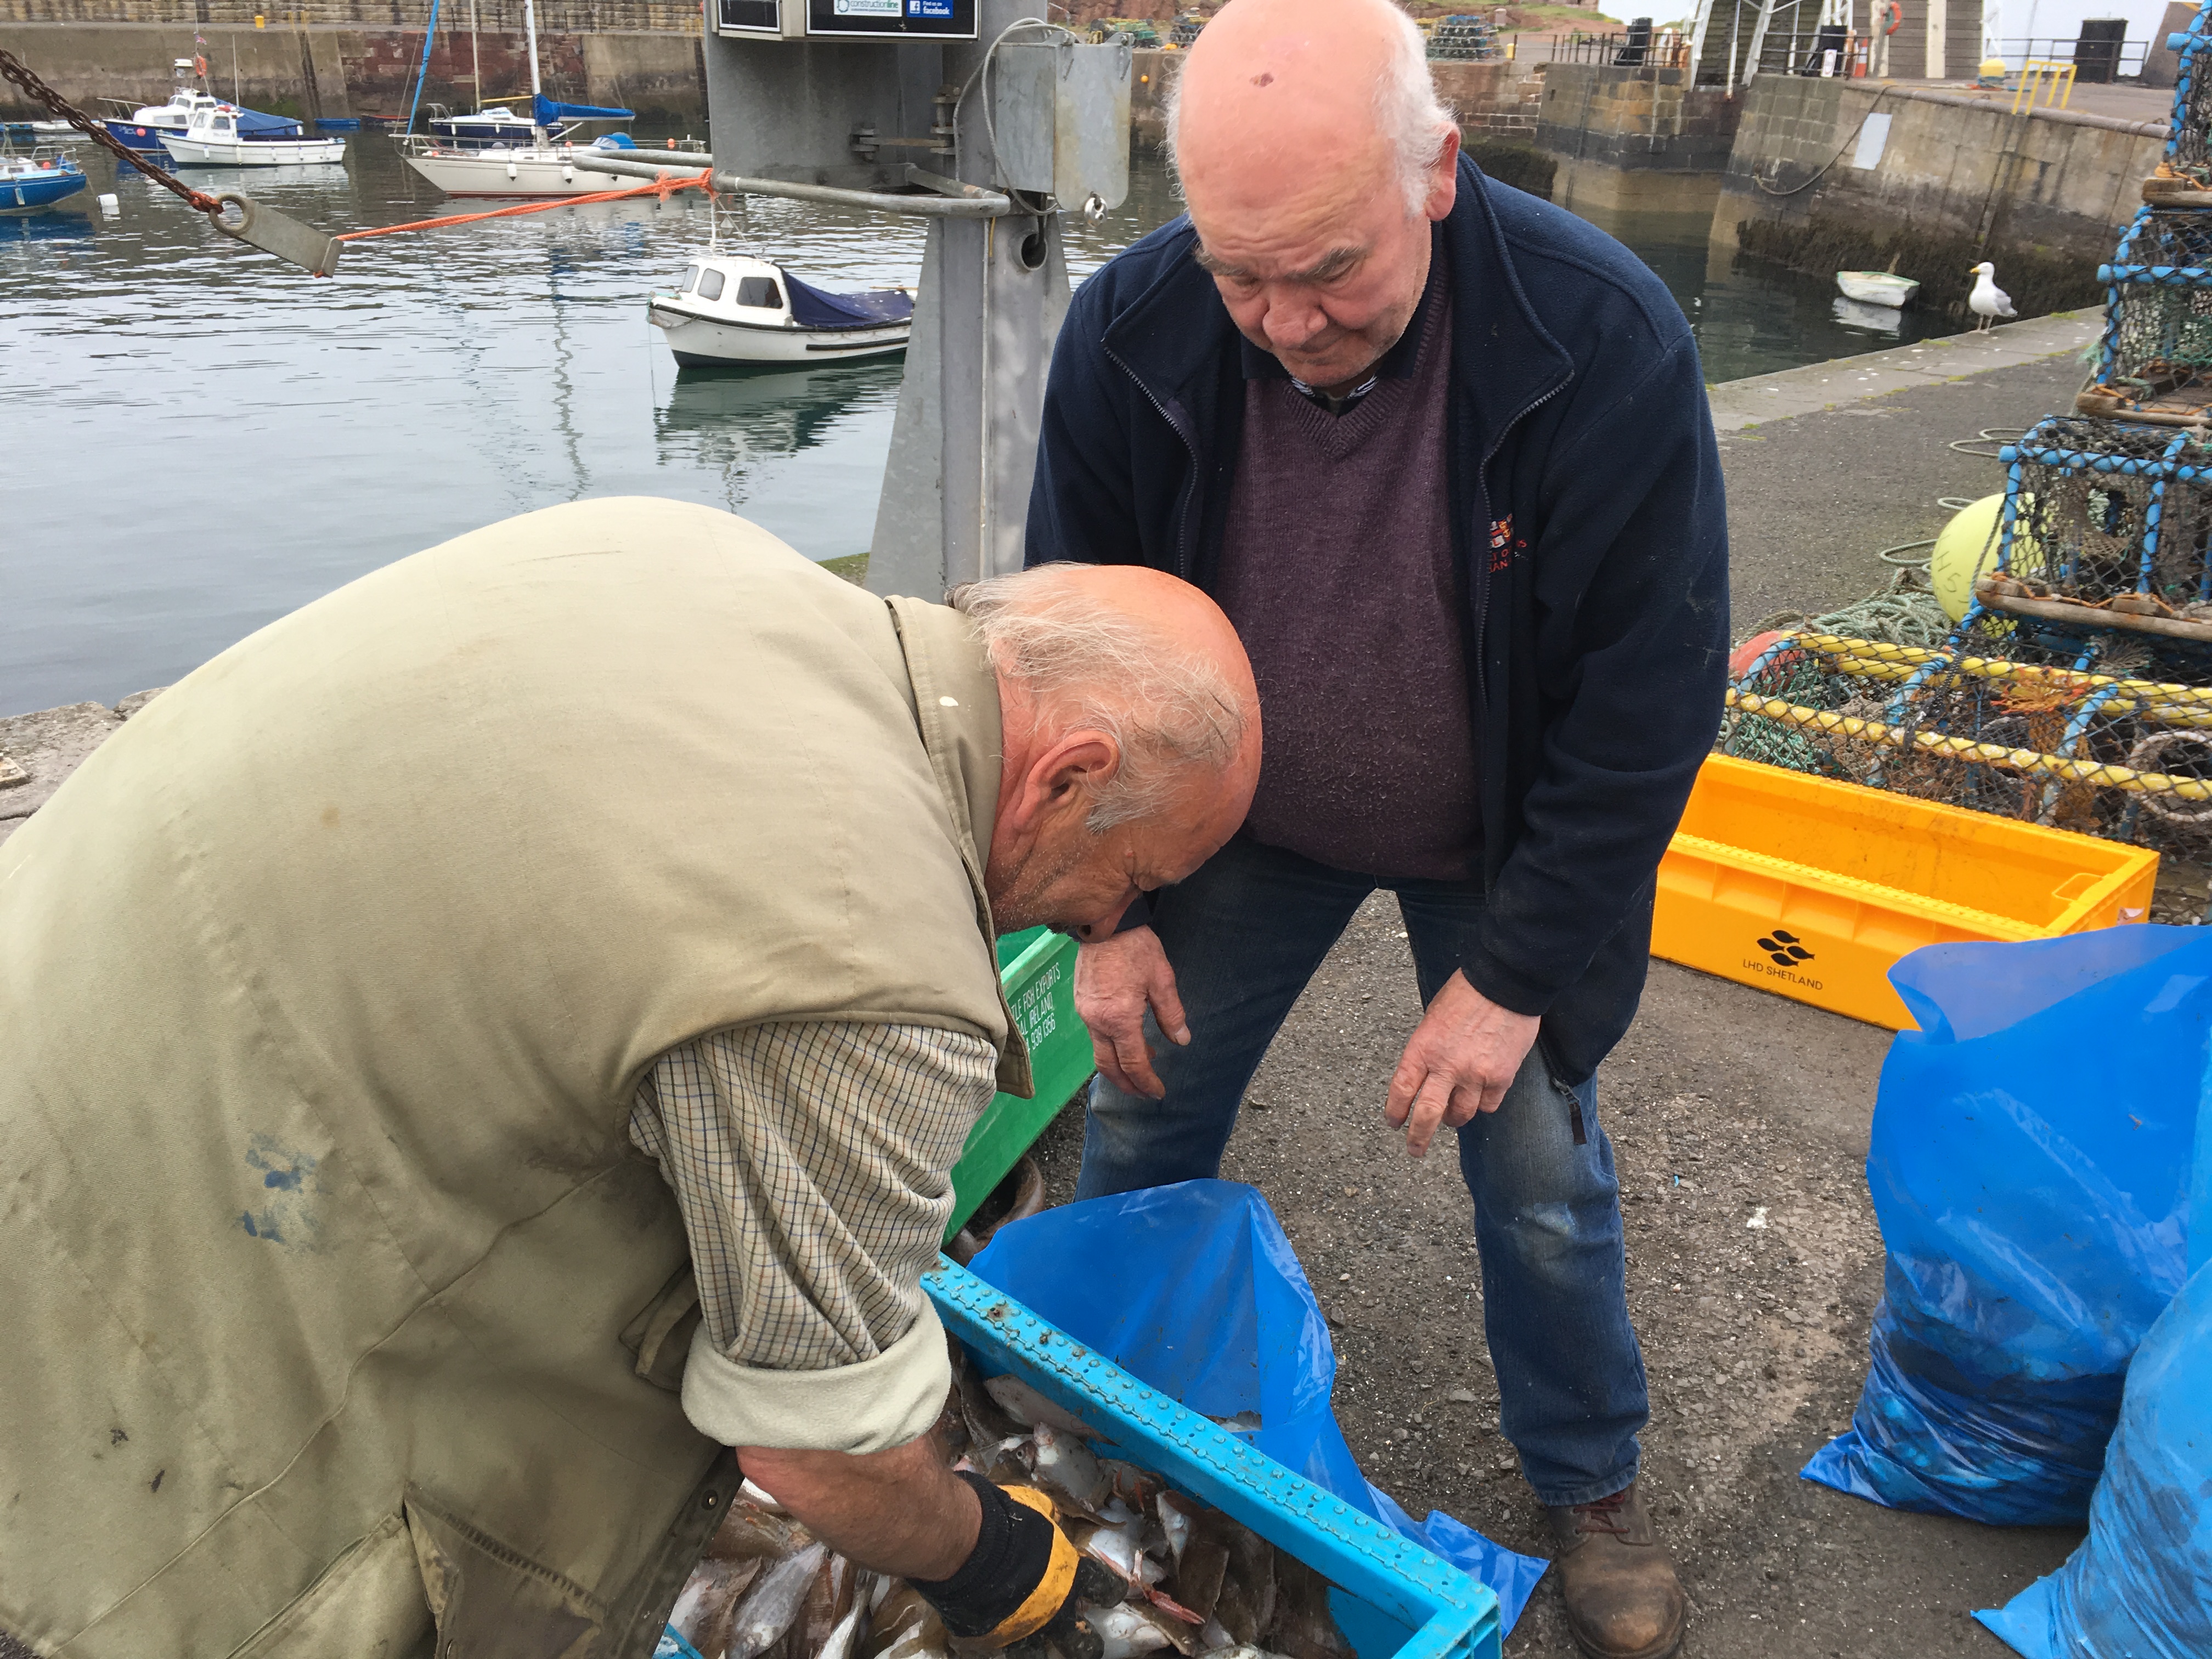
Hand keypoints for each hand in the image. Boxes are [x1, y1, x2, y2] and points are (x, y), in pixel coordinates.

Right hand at [912, 1478, 1125, 1657]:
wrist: (972, 1547)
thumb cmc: (1010, 1523)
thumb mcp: (1037, 1510)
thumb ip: (1047, 1520)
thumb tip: (1050, 1516)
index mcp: (1071, 1578)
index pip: (1105, 1589)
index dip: (1111, 1592)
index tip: (1114, 1594)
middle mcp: (1054, 1612)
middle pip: (1083, 1645)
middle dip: (1086, 1646)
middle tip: (1084, 1645)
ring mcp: (1024, 1631)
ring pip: (1039, 1658)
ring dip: (1039, 1653)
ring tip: (1037, 1651)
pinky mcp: (992, 1638)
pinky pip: (1000, 1648)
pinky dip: (999, 1642)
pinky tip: (995, 1636)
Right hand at [1072, 926, 1186, 1099]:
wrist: (1105, 922)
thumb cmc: (1135, 947)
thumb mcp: (1162, 980)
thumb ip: (1172, 1014)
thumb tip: (1182, 1040)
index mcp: (1119, 1019)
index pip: (1133, 1063)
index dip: (1146, 1082)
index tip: (1158, 1093)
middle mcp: (1097, 1021)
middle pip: (1108, 1066)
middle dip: (1127, 1085)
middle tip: (1144, 1093)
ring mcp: (1085, 1013)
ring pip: (1099, 1052)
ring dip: (1119, 1066)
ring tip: (1142, 1066)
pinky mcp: (1081, 1003)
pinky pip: (1095, 1035)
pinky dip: (1111, 1046)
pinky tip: (1128, 1039)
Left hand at [1384, 971, 1539, 1158]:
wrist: (1504, 984)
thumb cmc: (1466, 995)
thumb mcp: (1433, 1020)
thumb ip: (1427, 1051)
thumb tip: (1425, 1077)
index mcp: (1422, 1048)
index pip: (1401, 1090)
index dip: (1395, 1111)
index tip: (1393, 1122)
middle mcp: (1446, 1066)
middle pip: (1427, 1114)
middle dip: (1417, 1137)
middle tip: (1414, 1149)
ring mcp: (1475, 1074)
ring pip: (1461, 1115)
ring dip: (1454, 1119)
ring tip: (1453, 1115)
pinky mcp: (1501, 1077)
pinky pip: (1488, 1105)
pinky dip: (1482, 1104)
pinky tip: (1480, 1096)